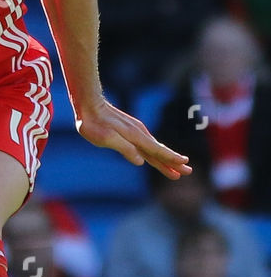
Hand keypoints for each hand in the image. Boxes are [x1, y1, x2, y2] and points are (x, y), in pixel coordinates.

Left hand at [76, 97, 191, 180]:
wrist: (89, 105)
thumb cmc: (94, 123)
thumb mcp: (106, 138)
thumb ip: (124, 149)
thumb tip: (140, 162)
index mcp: (135, 137)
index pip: (157, 151)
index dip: (170, 159)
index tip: (184, 164)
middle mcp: (139, 134)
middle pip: (159, 151)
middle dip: (173, 162)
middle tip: (188, 172)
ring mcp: (136, 132)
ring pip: (154, 149)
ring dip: (167, 159)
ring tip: (178, 167)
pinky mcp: (131, 131)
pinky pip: (147, 145)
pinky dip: (156, 152)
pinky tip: (157, 157)